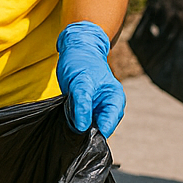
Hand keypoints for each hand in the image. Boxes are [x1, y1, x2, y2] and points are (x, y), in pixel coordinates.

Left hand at [57, 21, 124, 135]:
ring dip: (79, 126)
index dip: (95, 132)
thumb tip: (83, 126)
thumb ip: (82, 103)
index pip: (108, 125)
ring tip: (70, 114)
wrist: (75, 50)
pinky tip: (68, 114)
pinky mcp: (86, 109)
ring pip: (89, 128)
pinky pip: (81, 122)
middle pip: (100, 130)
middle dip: (86, 131)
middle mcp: (109, 106)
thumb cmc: (81, 61)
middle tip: (73, 123)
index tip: (81, 131)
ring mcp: (97, 108)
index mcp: (115, 99)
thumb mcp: (81, 81)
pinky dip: (74, 121)